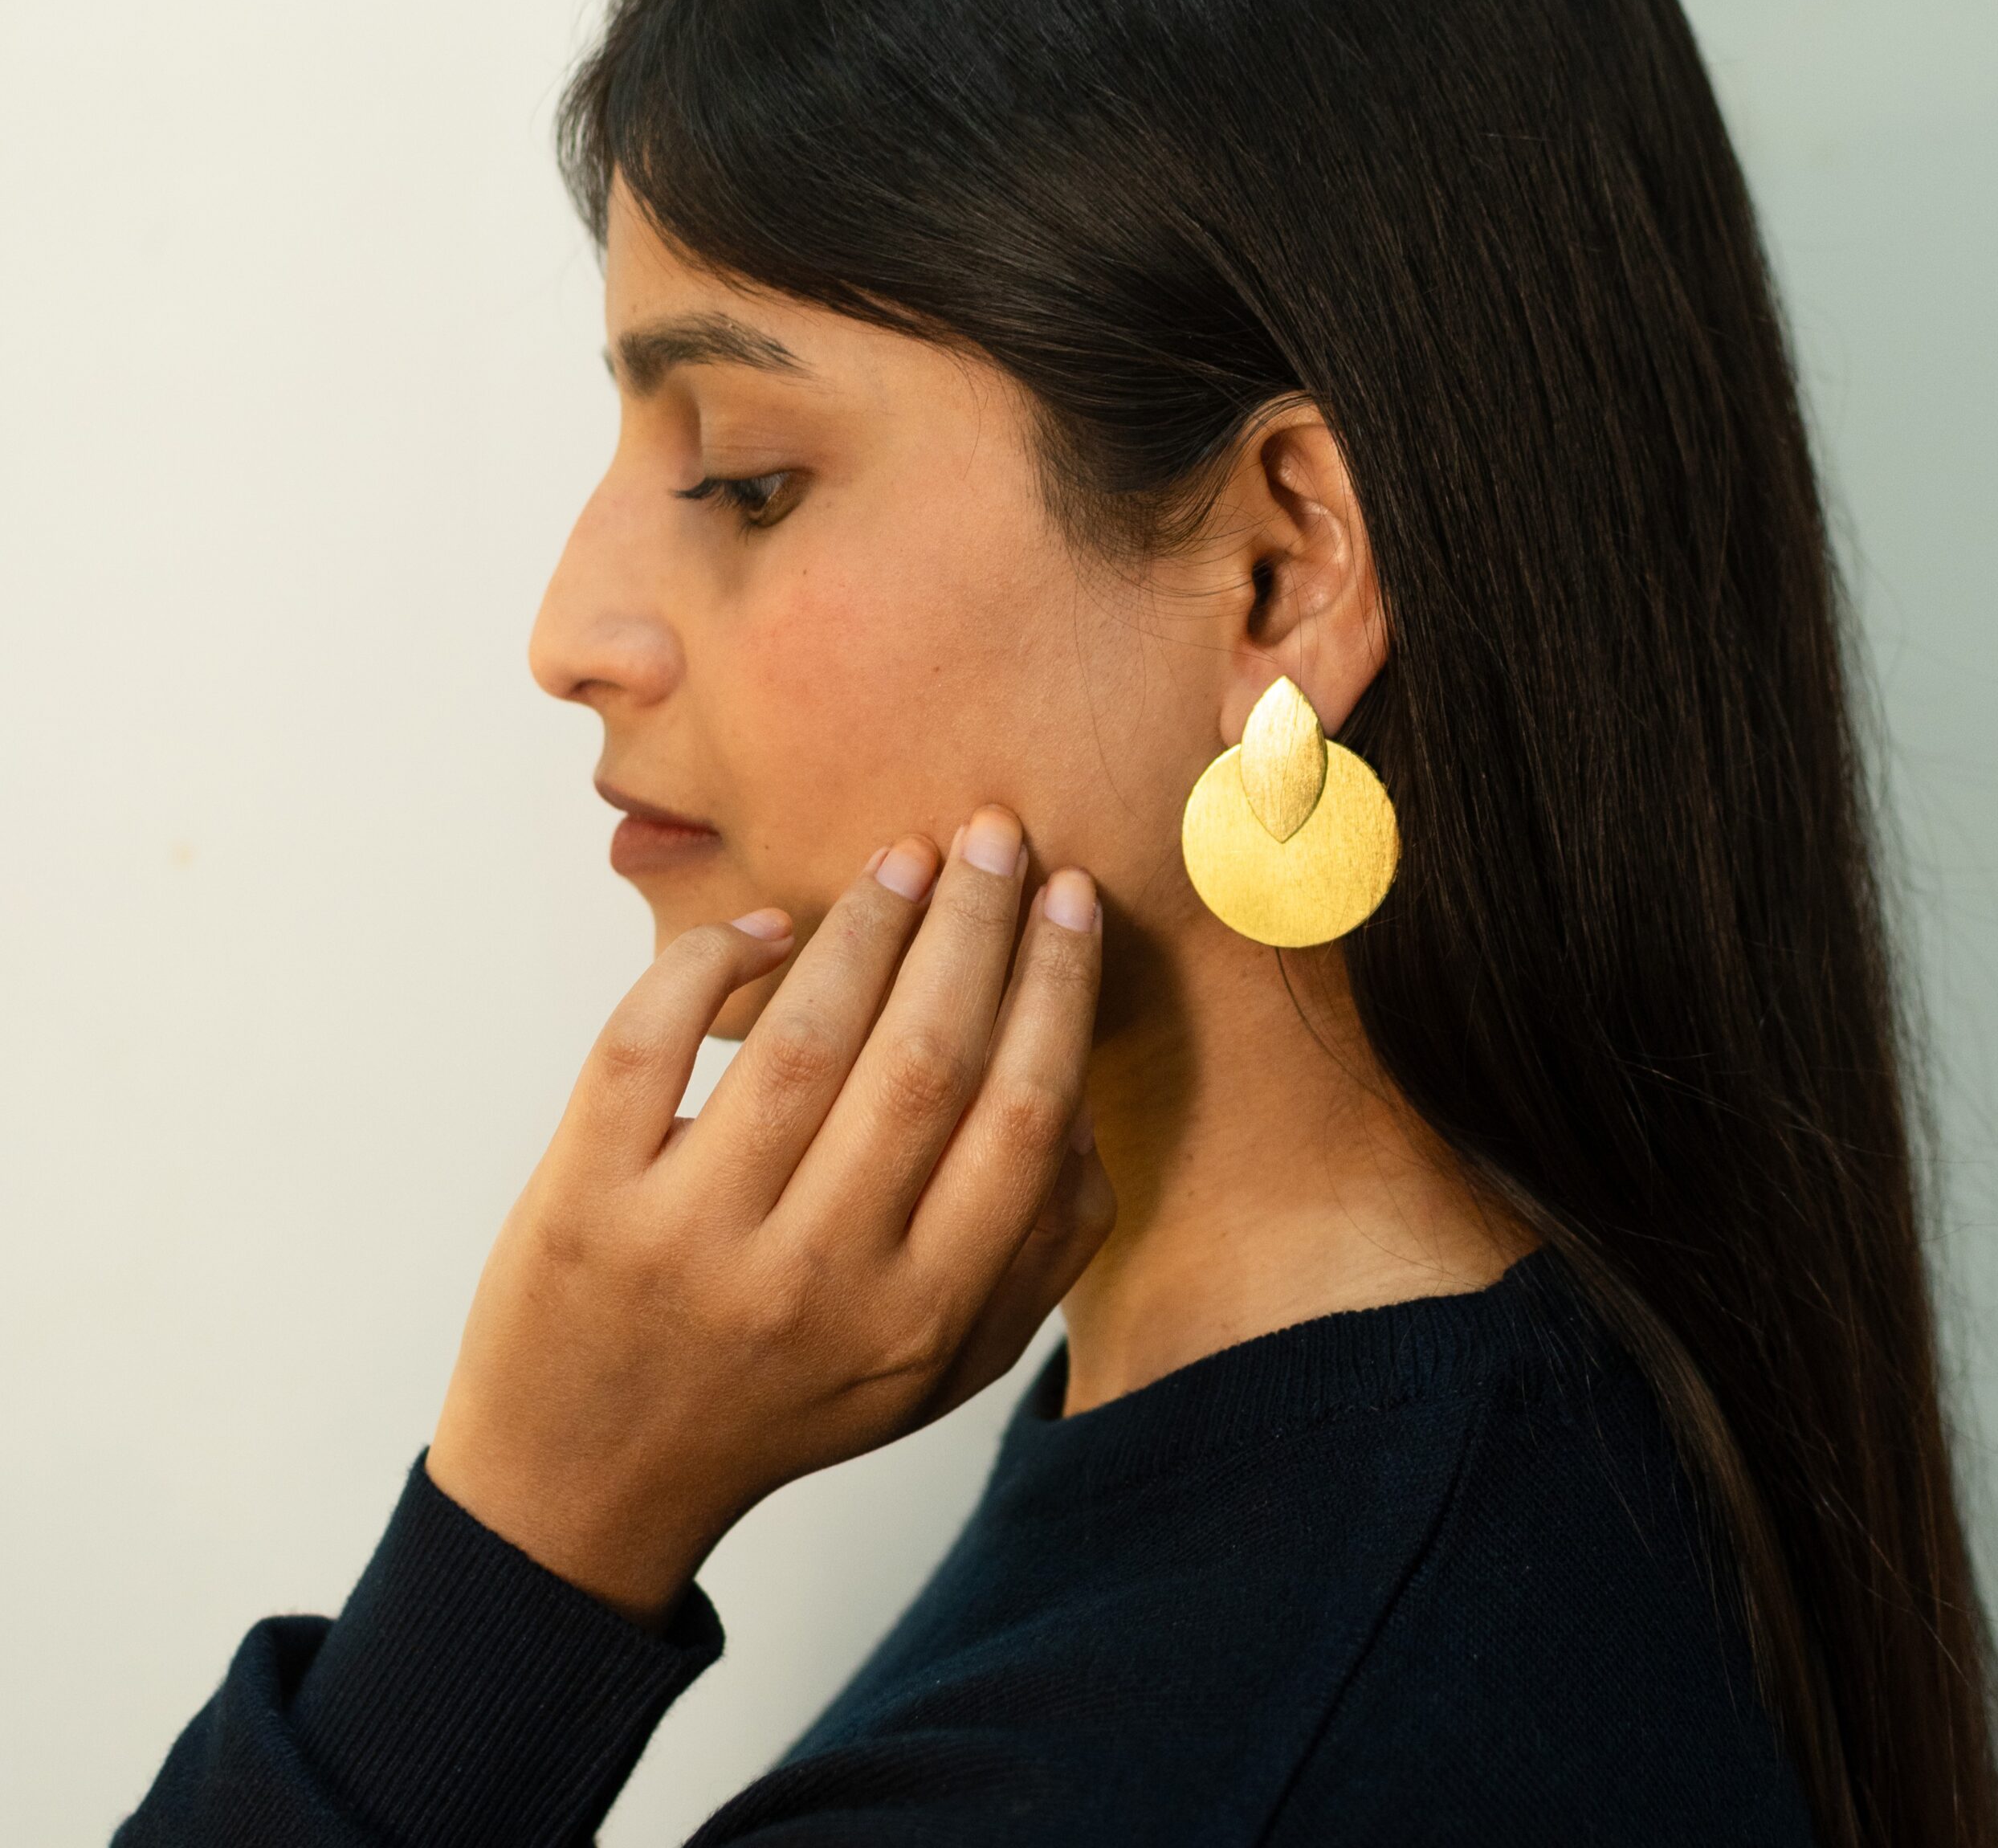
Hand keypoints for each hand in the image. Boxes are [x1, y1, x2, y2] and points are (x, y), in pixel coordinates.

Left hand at [425, 804, 1111, 1626]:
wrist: (585, 1489)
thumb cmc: (780, 1405)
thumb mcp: (935, 1371)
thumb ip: (1033, 1263)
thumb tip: (1085, 1116)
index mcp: (919, 1316)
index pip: (1019, 1120)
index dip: (1055, 992)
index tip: (1071, 900)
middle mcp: (816, 1281)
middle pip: (925, 1061)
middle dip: (976, 926)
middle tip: (995, 835)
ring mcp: (691, 1241)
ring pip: (802, 1041)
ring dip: (865, 927)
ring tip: (904, 860)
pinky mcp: (584, 1203)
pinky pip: (647, 1044)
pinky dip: (708, 964)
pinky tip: (762, 928)